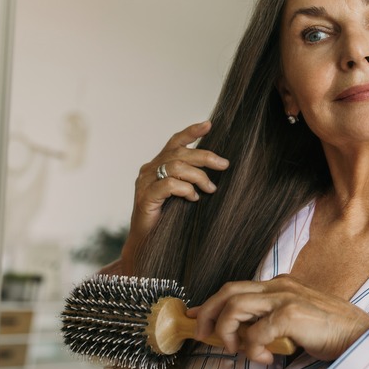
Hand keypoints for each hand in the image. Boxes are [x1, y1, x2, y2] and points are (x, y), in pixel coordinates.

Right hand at [123, 121, 228, 267]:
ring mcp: (145, 183)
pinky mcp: (145, 198)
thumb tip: (219, 167)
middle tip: (224, 165)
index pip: (174, 142)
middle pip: (179, 153)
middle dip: (205, 156)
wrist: (148, 243)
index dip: (191, 132)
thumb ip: (192, 178)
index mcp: (158, 165)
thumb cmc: (169, 218)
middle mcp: (149, 169)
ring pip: (176, 167)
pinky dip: (185, 189)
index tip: (209, 125)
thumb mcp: (184, 193)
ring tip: (210, 189)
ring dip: (198, 176)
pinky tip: (194, 198)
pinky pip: (169, 185)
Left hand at [187, 275, 368, 363]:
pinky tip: (267, 359)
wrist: (359, 335)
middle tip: (204, 336)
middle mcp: (280, 286)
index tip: (194, 316)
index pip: (235, 287)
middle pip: (228, 291)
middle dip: (207, 313)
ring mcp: (285, 297)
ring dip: (227, 333)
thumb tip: (241, 334)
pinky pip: (255, 332)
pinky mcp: (291, 314)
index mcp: (280, 285)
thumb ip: (270, 319)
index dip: (210, 302)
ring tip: (238, 350)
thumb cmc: (330, 330)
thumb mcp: (295, 318)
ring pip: (235, 307)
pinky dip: (253, 349)